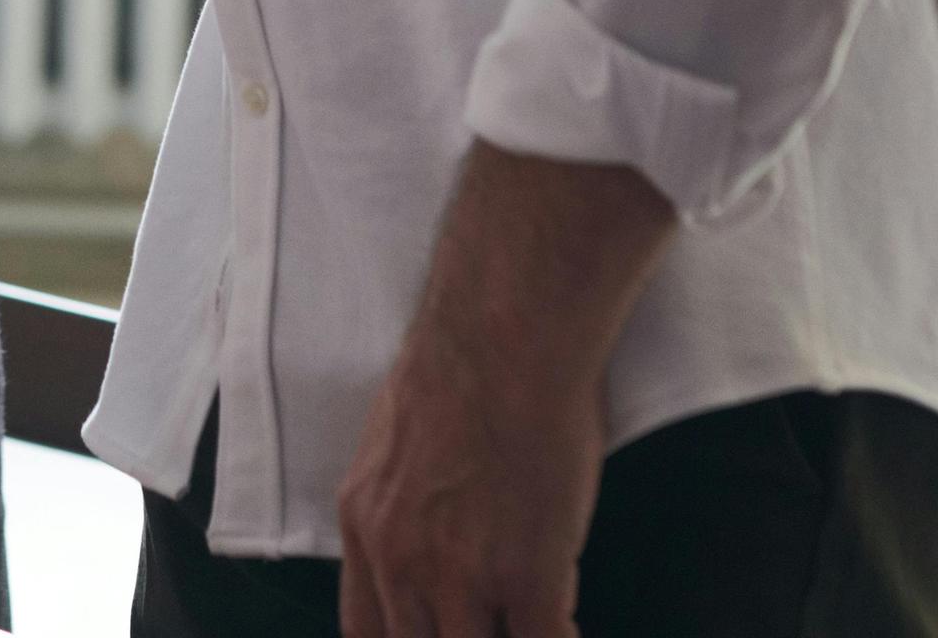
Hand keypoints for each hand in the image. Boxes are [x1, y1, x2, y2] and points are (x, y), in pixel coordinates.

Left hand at [335, 307, 603, 637]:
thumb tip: (434, 532)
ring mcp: (462, 574)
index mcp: (366, 524)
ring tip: (533, 620)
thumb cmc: (466, 363)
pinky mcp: (528, 576)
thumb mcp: (395, 441)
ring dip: (509, 637)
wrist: (507, 331)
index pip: (365, 632)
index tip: (431, 635)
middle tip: (491, 621)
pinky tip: (572, 626)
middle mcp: (401, 560)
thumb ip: (403, 503)